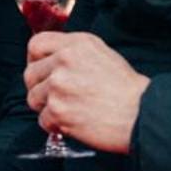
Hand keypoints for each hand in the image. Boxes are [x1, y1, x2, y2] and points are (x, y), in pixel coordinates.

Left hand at [22, 31, 148, 153]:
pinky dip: (55, 126)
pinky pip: (43, 120)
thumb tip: (50, 59)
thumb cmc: (126, 88)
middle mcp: (64, 61)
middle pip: (30, 74)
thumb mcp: (101, 53)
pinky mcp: (58, 111)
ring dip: (47, 108)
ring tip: (68, 111)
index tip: (40, 72)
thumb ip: (73, 51)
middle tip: (54, 98)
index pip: (36, 45)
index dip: (34, 60)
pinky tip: (73, 124)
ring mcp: (59, 86)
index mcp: (75, 44)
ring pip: (33, 98)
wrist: (141, 114)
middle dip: (39, 88)